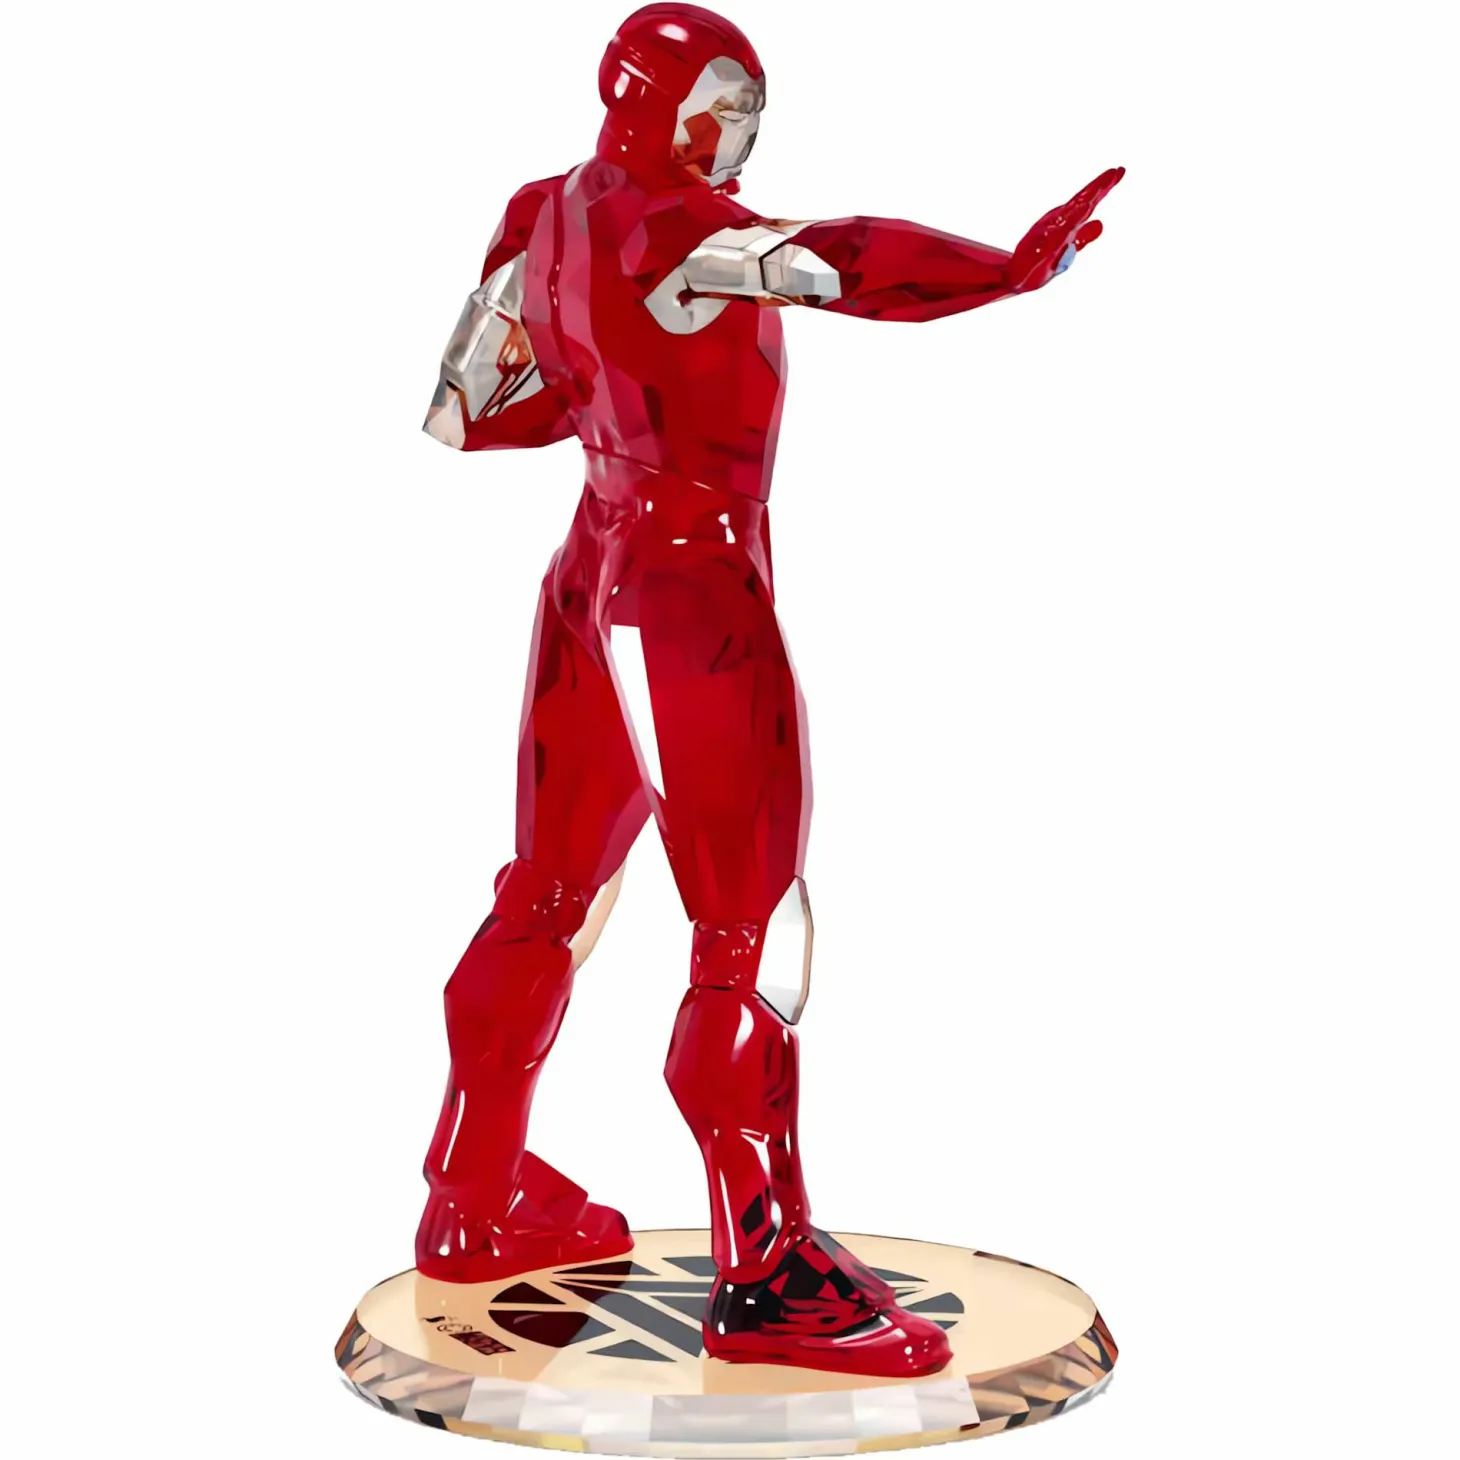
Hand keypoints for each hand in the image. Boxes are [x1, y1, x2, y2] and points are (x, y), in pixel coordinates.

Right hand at [1008, 166, 1124, 292]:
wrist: (1018, 277)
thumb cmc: (1042, 260)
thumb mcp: (1067, 247)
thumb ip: (1084, 236)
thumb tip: (1101, 224)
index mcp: (1066, 222)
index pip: (1088, 201)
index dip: (1104, 186)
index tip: (1120, 170)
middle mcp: (1056, 224)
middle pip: (1079, 203)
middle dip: (1095, 189)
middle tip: (1112, 173)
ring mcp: (1045, 237)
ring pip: (1062, 223)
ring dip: (1075, 213)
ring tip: (1087, 204)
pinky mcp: (1033, 253)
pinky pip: (1042, 247)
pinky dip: (1048, 240)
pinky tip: (1059, 235)